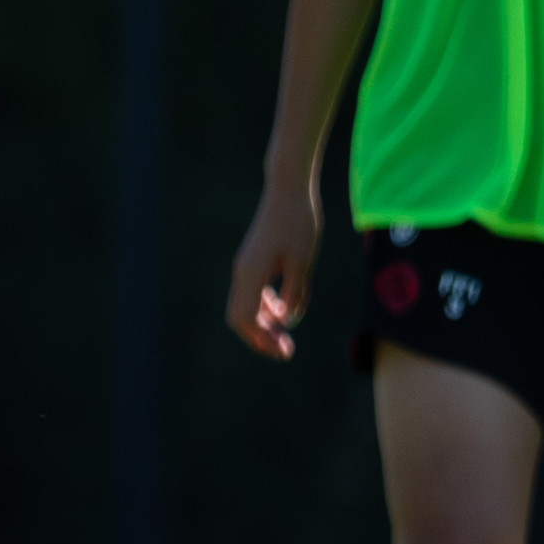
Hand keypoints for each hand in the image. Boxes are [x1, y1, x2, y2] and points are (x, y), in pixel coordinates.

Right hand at [222, 177, 319, 359]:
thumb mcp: (303, 262)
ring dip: (263, 324)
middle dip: (260, 337)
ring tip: (285, 338)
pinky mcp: (254, 261)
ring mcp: (246, 267)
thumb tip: (289, 320)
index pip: (246, 319)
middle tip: (285, 352)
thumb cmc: (299, 224)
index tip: (284, 351)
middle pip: (240, 317)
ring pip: (245, 306)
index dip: (262, 339)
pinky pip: (253, 293)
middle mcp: (242, 272)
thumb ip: (296, 293)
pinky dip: (265, 307)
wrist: (289, 192)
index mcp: (251, 274)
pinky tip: (284, 313)